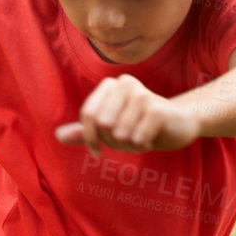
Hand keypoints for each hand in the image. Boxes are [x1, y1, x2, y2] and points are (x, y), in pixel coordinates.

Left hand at [54, 75, 198, 153]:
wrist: (177, 124)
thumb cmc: (139, 125)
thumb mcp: (110, 128)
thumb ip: (86, 131)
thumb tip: (58, 136)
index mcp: (111, 85)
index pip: (88, 114)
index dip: (89, 138)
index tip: (96, 151)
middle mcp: (125, 84)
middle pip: (103, 125)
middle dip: (112, 142)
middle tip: (126, 141)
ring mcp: (142, 94)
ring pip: (120, 134)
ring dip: (128, 145)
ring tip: (140, 138)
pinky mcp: (157, 109)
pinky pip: (137, 138)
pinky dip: (141, 146)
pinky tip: (150, 139)